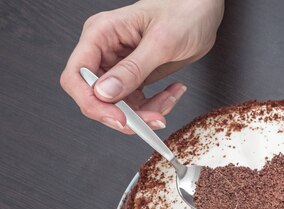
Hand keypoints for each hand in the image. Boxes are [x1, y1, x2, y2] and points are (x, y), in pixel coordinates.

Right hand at [60, 0, 223, 132]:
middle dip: (125, 114)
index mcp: (101, 34)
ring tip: (170, 99)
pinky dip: (156, 106)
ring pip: (120, 105)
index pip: (76, 75)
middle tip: (152, 119)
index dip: (92, 102)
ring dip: (146, 112)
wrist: (203, 10)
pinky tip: (173, 93)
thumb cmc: (183, 11)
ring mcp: (121, 66)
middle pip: (97, 97)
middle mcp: (106, 51)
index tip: (118, 118)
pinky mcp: (137, 76)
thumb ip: (133, 69)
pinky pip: (138, 103)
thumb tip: (105, 92)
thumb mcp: (161, 42)